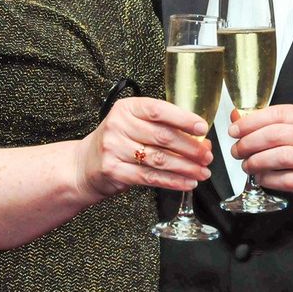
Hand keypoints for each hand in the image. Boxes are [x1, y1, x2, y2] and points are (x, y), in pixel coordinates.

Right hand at [76, 96, 211, 198]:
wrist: (85, 164)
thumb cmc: (117, 141)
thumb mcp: (134, 124)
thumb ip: (163, 127)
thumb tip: (200, 138)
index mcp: (126, 108)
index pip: (158, 110)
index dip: (183, 119)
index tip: (202, 128)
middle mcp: (118, 126)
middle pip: (162, 137)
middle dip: (190, 148)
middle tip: (207, 155)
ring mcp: (114, 149)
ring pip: (159, 159)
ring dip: (186, 167)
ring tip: (202, 171)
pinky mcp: (114, 170)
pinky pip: (150, 177)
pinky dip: (172, 181)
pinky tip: (187, 182)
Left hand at [228, 105, 292, 218]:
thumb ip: (277, 125)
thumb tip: (239, 119)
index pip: (279, 113)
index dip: (252, 121)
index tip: (235, 130)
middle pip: (276, 135)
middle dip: (249, 143)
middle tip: (237, 150)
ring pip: (281, 157)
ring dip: (257, 162)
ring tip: (247, 166)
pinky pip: (289, 180)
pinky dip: (270, 179)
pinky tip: (262, 179)